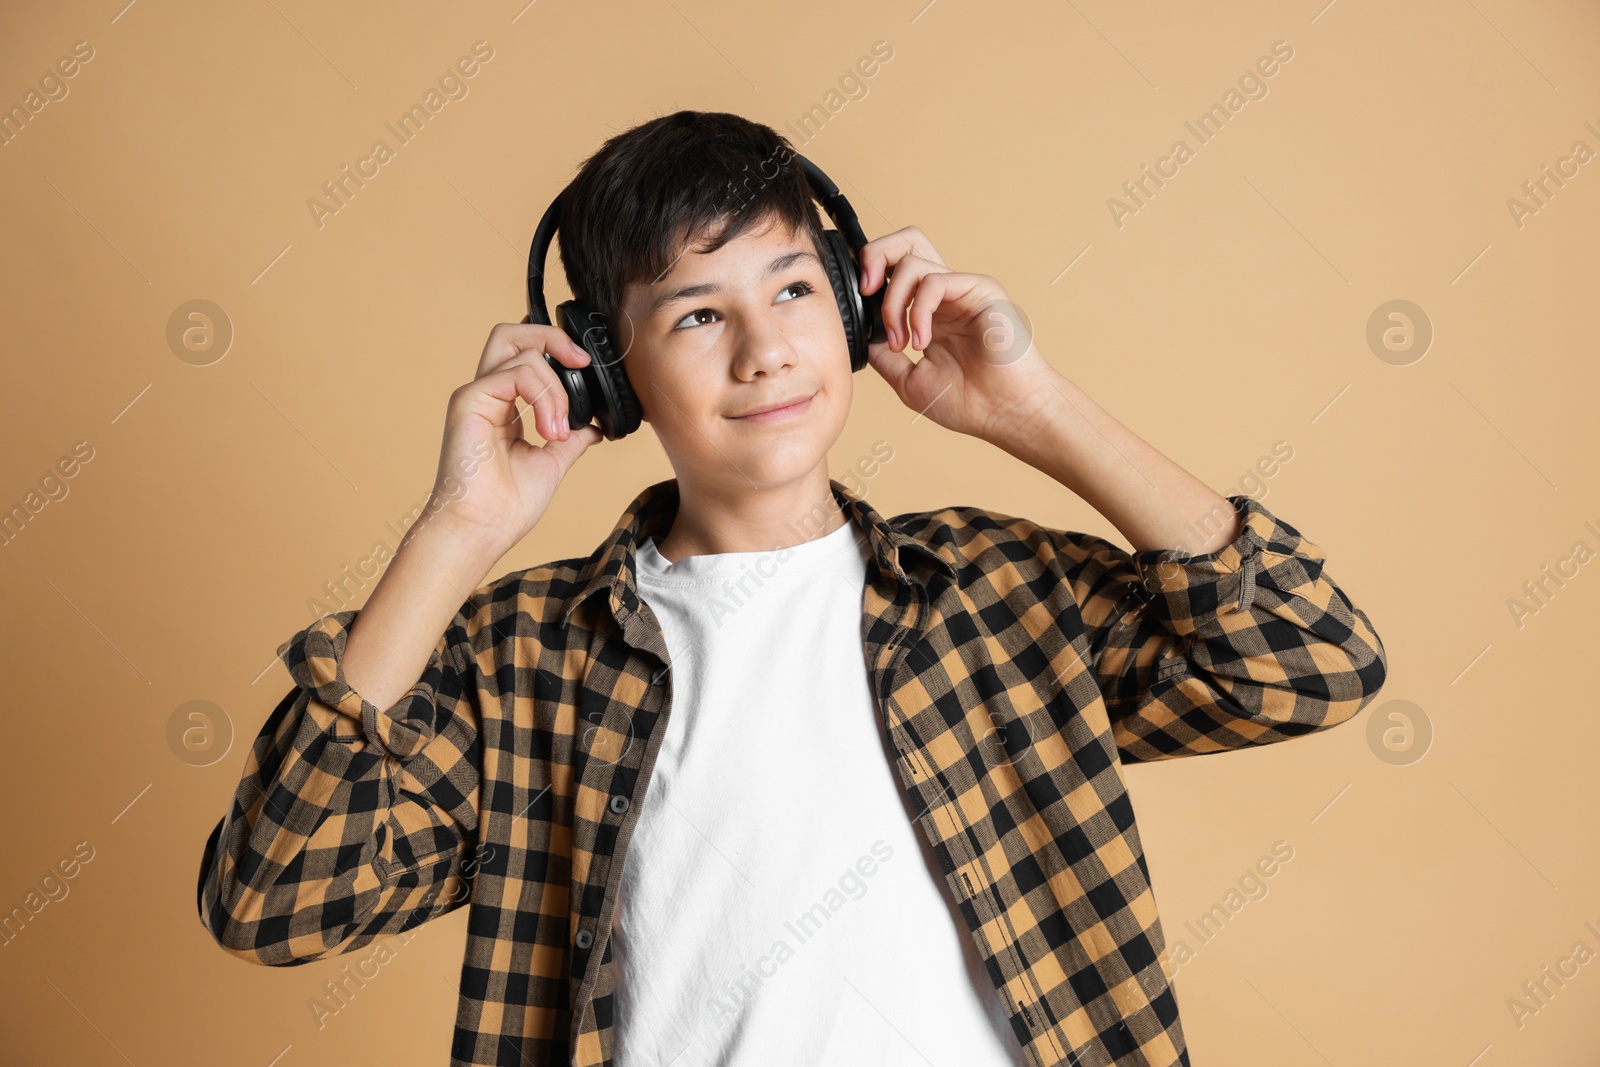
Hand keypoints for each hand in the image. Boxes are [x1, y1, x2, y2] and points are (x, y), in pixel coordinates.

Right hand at [425, 323, 604, 554]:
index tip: (586, 371)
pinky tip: (549, 430)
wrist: (483, 530)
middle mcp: (488, 395)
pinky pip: (514, 373)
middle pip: (513, 334)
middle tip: (580, 364)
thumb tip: (592, 426)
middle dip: (552, 337)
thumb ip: (571, 438)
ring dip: (555, 387)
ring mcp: (476, 395)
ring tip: (558, 429)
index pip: (526, 355)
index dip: (558, 352)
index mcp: (503, 406)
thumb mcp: (552, 462)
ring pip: (520, 349)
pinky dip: (542, 395)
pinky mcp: (469, 400)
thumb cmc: (506, 506)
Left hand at [857, 226, 1061, 444]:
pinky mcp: (980, 289)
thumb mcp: (908, 380)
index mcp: (929, 312)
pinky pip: (934, 282)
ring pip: (912, 262)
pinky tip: (921, 343)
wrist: (1004, 413)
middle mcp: (944, 295)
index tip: (857, 309)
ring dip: (893, 304)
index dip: (870, 278)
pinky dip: (917, 312)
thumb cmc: (969, 402)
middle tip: (866, 289)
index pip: (895, 270)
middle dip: (875, 255)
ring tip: (903, 344)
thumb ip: (883, 354)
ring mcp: (962, 289)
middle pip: (906, 243)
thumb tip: (861, 335)